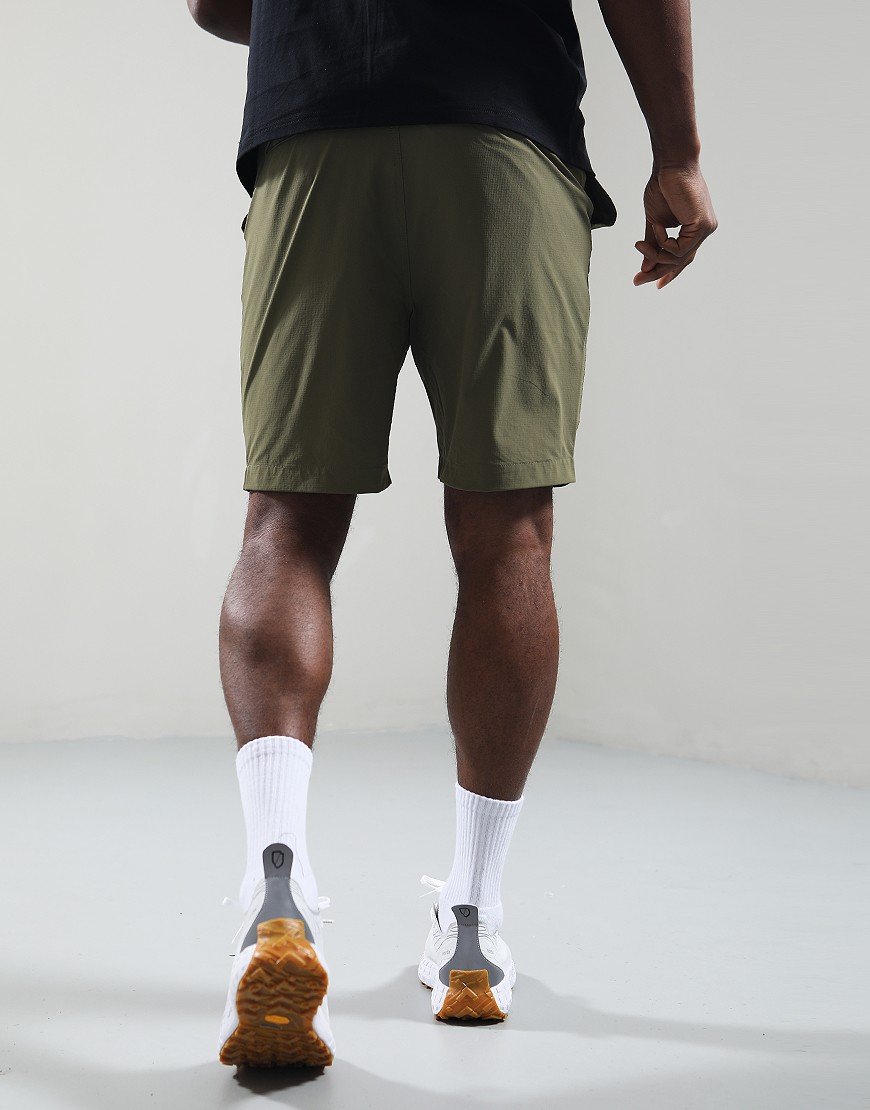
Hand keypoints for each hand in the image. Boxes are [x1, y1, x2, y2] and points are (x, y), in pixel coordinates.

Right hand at [634, 164, 716, 288]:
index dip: (667, 273)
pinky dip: (663, 242)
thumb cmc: (664, 185)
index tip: (650, 282)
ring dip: (656, 255)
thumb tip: (645, 267)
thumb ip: (653, 244)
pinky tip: (656, 227)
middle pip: (681, 262)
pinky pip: (679, 249)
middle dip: (658, 272)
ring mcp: (706, 229)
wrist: (671, 165)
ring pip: (679, 258)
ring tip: (640, 245)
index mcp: (694, 229)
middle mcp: (703, 231)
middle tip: (637, 280)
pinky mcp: (703, 225)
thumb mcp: (654, 221)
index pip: (682, 258)